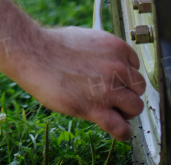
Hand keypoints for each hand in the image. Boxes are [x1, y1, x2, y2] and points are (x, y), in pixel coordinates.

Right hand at [9, 25, 145, 139]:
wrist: (32, 52)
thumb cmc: (52, 45)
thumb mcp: (87, 38)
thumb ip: (103, 53)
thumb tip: (108, 64)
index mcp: (115, 47)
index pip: (136, 67)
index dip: (126, 77)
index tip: (119, 83)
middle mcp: (116, 67)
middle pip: (138, 87)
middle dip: (128, 93)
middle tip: (115, 97)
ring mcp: (107, 88)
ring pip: (135, 107)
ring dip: (126, 111)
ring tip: (114, 111)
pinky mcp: (94, 107)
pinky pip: (120, 126)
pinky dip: (123, 132)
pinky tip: (120, 131)